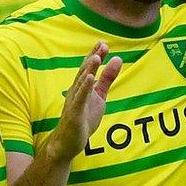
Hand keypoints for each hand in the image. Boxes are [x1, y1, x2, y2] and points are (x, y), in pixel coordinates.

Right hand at [46, 42, 122, 162]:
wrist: (68, 143)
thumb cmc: (83, 118)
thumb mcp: (100, 96)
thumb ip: (107, 78)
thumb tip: (118, 59)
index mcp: (82, 87)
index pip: (88, 68)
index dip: (95, 55)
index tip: (103, 43)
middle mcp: (75, 91)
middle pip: (84, 72)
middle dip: (93, 58)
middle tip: (102, 45)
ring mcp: (73, 102)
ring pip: (81, 83)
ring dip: (88, 70)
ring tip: (96, 57)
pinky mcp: (74, 114)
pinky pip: (79, 100)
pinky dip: (84, 89)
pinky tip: (90, 79)